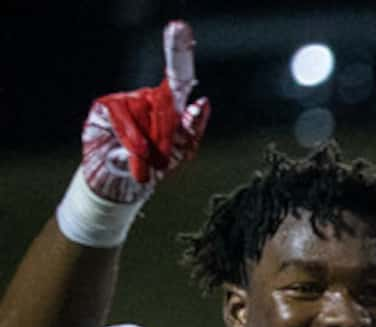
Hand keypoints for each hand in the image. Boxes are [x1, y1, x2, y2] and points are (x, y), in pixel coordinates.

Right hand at [81, 21, 208, 206]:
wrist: (122, 182)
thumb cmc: (156, 165)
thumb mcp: (181, 153)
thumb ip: (192, 129)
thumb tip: (201, 101)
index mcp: (170, 105)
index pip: (177, 77)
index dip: (178, 53)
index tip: (179, 27)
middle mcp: (149, 97)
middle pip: (167, 107)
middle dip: (169, 139)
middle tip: (165, 161)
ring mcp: (127, 99)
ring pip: (147, 117)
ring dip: (151, 146)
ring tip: (148, 163)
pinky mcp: (106, 105)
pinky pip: (124, 119)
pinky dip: (132, 140)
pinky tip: (135, 154)